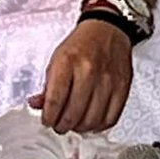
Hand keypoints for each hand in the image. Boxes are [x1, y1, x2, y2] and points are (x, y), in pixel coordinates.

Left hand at [29, 20, 132, 134]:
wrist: (107, 30)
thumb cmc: (80, 43)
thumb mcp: (57, 57)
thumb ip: (47, 84)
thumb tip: (37, 105)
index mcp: (67, 60)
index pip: (55, 99)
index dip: (49, 116)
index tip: (46, 120)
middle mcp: (88, 71)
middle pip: (73, 113)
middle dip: (62, 125)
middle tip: (58, 125)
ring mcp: (107, 81)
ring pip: (91, 120)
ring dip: (79, 128)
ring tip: (73, 125)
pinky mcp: (122, 89)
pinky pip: (110, 119)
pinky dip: (98, 126)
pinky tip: (90, 123)